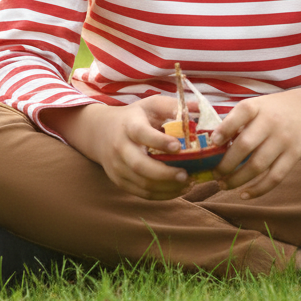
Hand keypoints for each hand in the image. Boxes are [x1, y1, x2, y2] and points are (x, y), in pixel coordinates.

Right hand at [41, 97, 193, 200]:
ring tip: (187, 183)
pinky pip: (141, 193)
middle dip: (165, 173)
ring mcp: (118, 167)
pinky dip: (162, 195)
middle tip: (186, 174)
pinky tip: (178, 189)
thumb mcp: (150, 105)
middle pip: (140, 165)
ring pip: (142, 183)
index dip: (160, 141)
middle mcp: (120, 147)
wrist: (101, 132)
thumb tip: (199, 110)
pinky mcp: (120, 181)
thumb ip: (172, 107)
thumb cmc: (134, 117)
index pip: (142, 134)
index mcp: (129, 125)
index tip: (179, 146)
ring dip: (167, 187)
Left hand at [210, 87, 300, 198]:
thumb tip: (212, 145)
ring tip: (223, 185)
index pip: (241, 113)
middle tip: (214, 174)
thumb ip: (237, 121)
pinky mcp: (293, 156)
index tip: (213, 142)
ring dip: (237, 180)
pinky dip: (258, 189)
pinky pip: (274, 177)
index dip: (225, 128)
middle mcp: (271, 122)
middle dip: (226, 164)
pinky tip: (244, 194)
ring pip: (257, 166)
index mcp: (257, 107)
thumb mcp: (257, 106)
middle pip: (245, 145)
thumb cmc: (274, 110)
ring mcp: (283, 140)